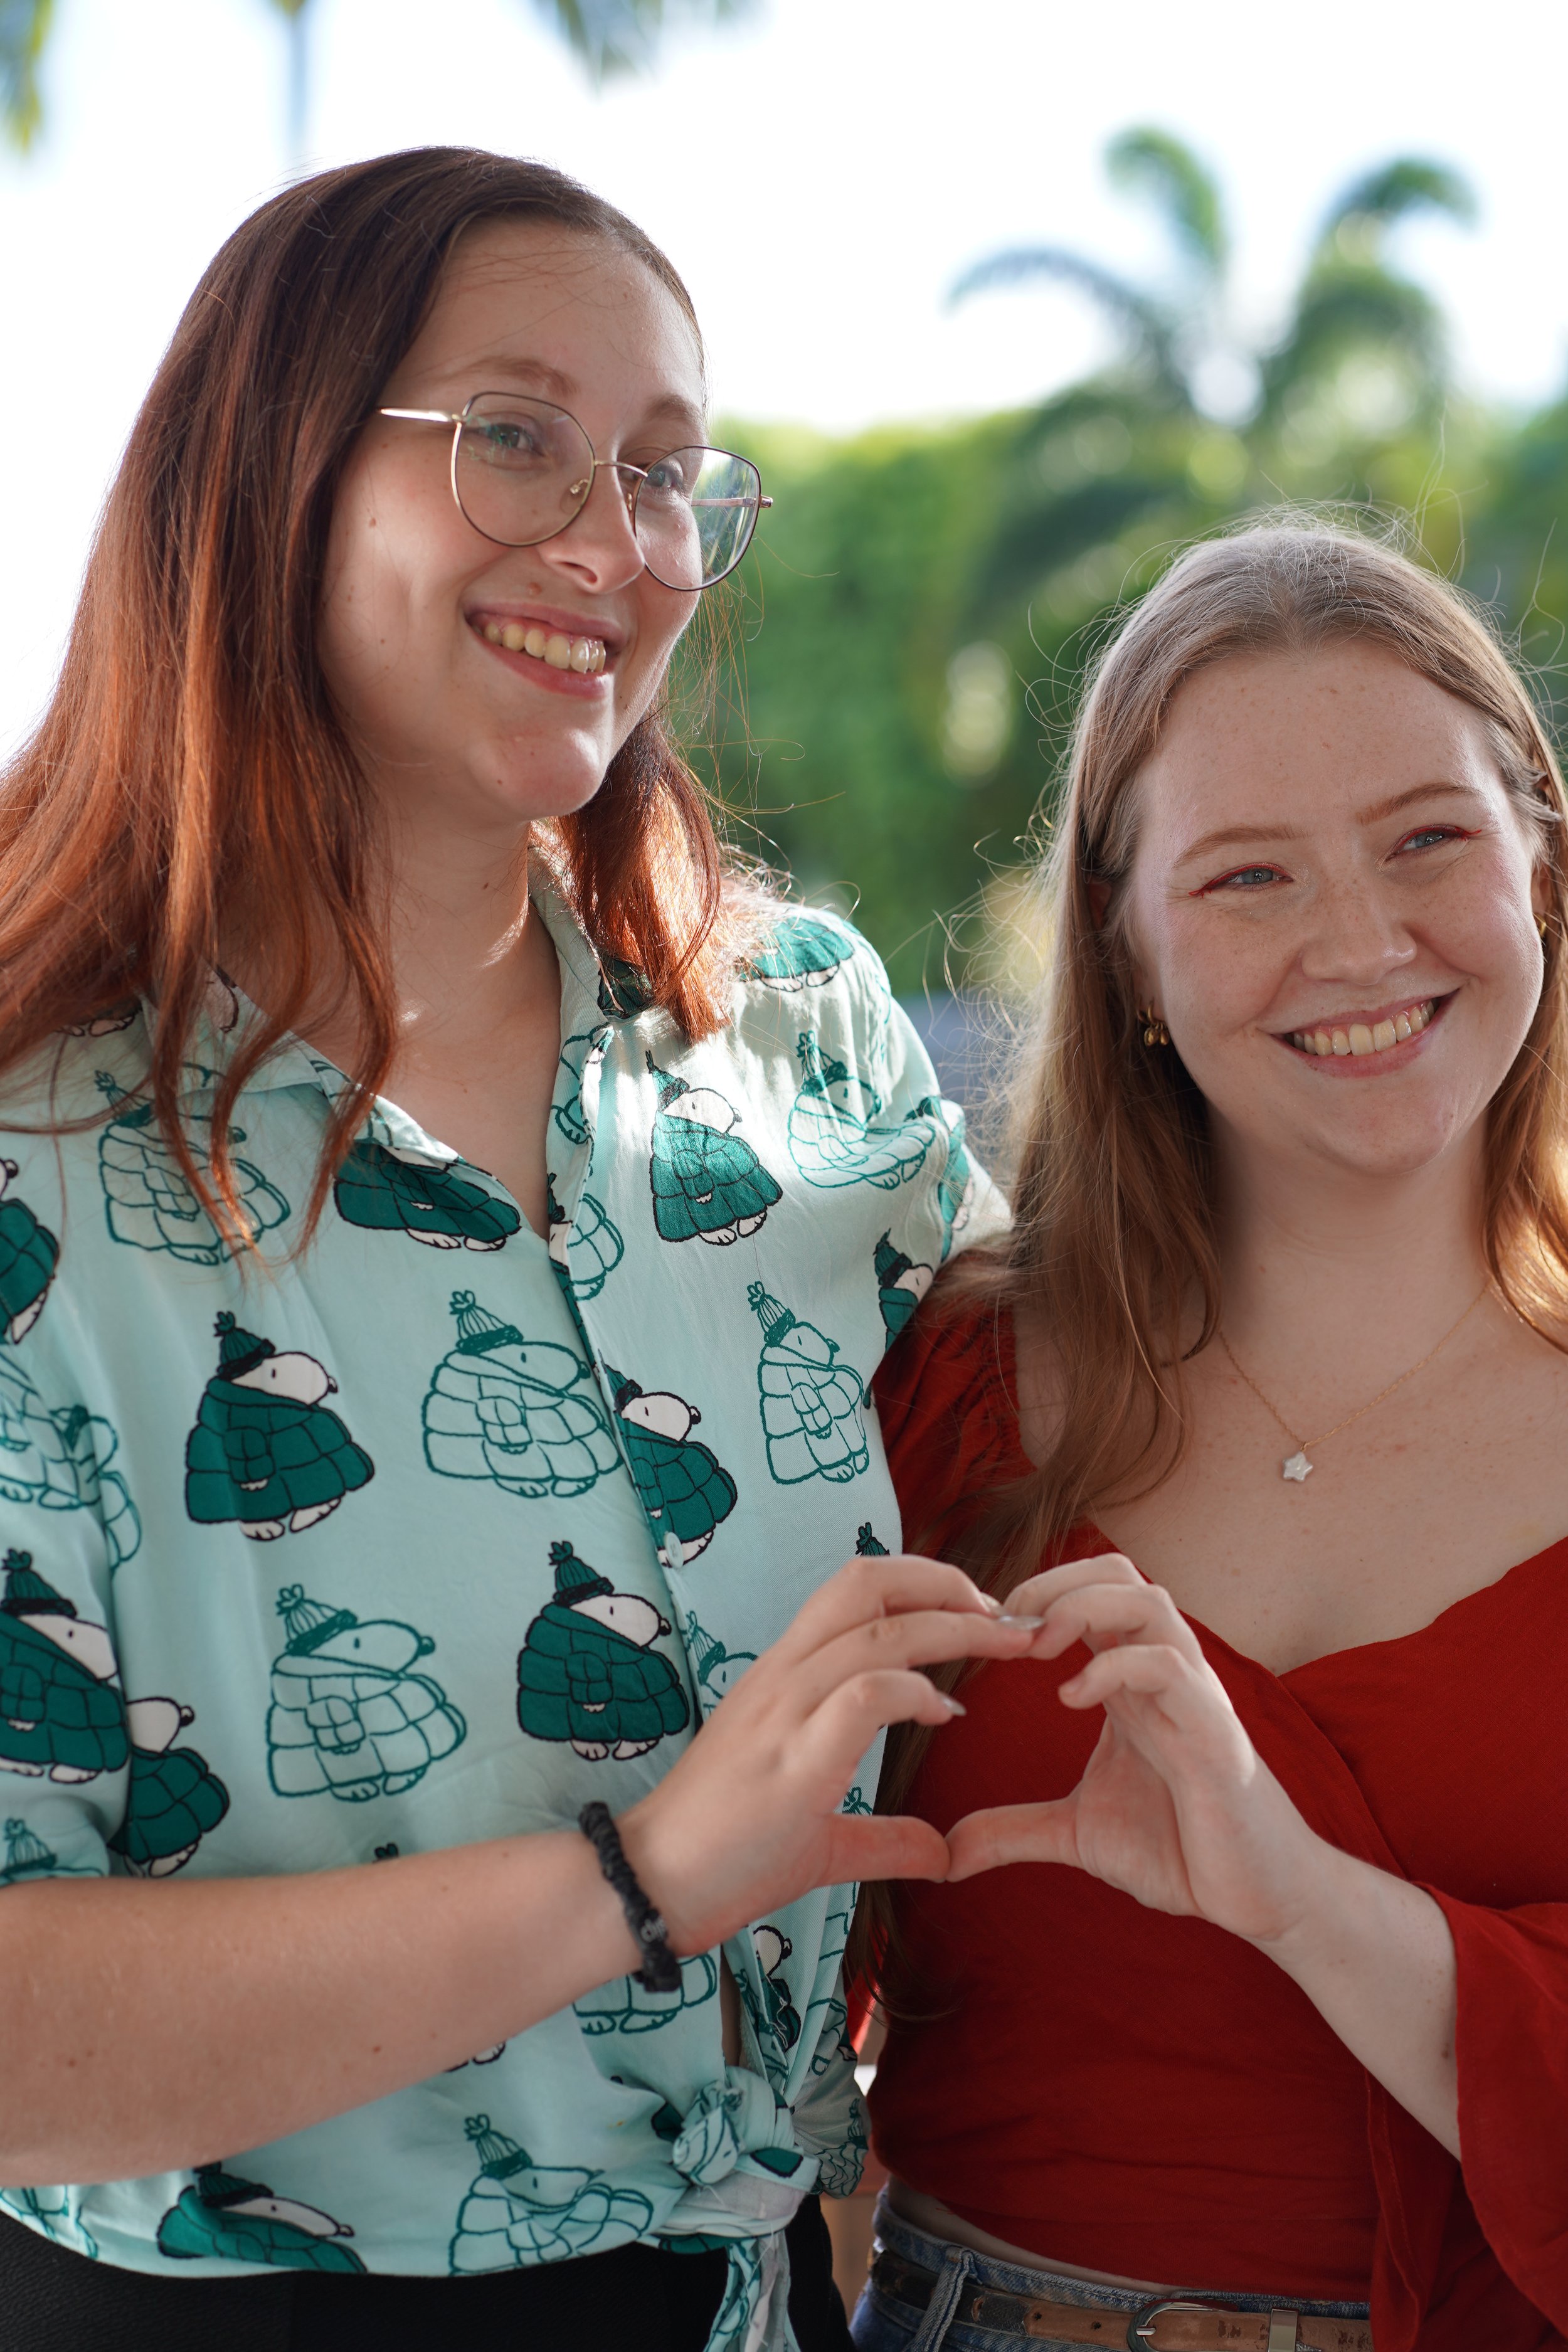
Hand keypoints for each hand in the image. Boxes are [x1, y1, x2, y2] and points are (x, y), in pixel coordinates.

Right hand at [620, 1554, 1037, 1956]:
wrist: (650, 1887)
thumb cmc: (725, 1857)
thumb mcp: (822, 1842)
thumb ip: (884, 1837)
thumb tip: (943, 1854)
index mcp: (784, 1677)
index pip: (854, 1588)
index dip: (921, 1584)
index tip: (975, 1613)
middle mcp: (782, 1676)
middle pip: (868, 1582)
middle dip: (946, 1584)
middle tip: (1004, 1615)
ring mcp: (783, 1712)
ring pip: (877, 1629)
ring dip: (953, 1627)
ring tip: (1004, 1642)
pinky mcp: (791, 1760)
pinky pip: (863, 1694)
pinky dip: (913, 1690)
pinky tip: (944, 1712)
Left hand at [944, 1554, 1323, 1943]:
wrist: (1258, 1899)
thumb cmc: (1179, 1850)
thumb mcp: (1077, 1834)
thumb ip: (1014, 1830)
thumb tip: (947, 1853)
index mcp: (1130, 1683)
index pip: (1090, 1591)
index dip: (1035, 1594)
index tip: (983, 1634)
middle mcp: (1163, 1674)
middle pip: (1117, 1573)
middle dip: (1054, 1581)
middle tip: (1005, 1626)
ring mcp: (1192, 1697)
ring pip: (1147, 1600)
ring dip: (1082, 1607)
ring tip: (1037, 1648)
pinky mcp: (1212, 1733)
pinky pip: (1167, 1664)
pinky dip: (1114, 1666)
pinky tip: (1072, 1699)